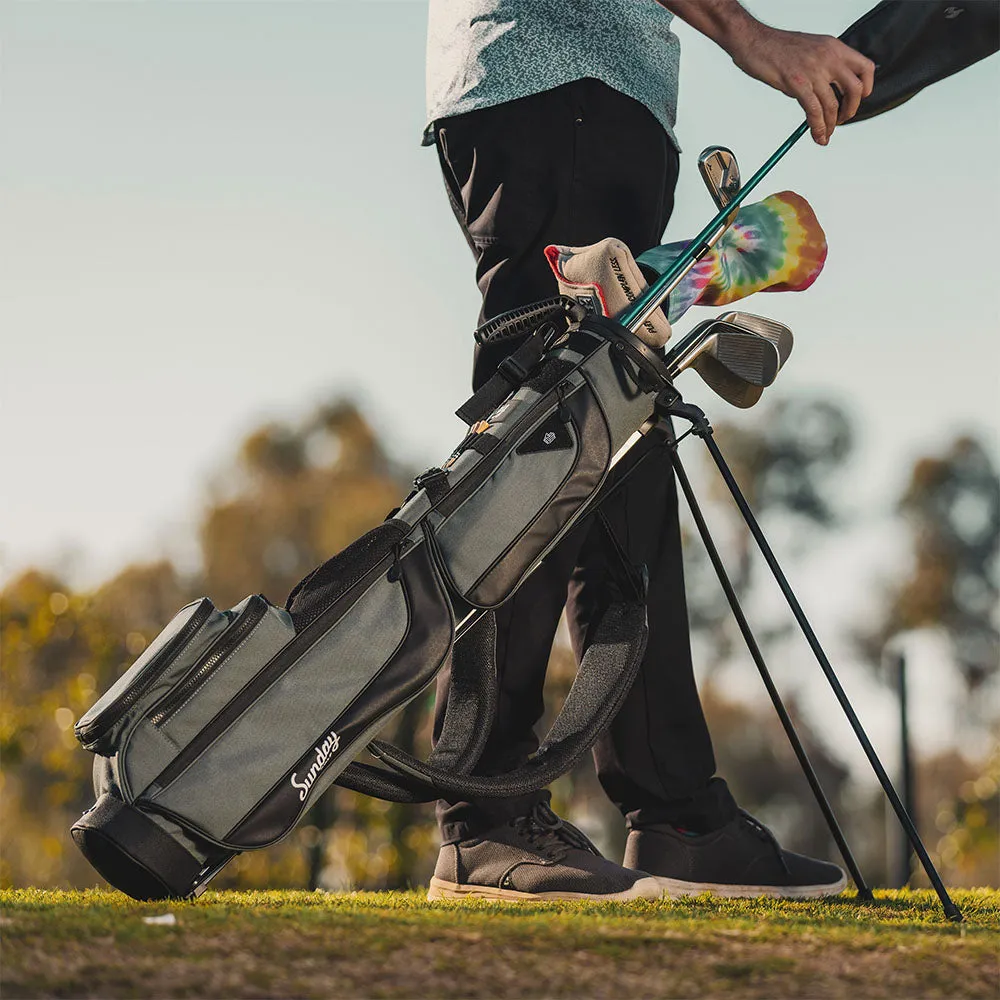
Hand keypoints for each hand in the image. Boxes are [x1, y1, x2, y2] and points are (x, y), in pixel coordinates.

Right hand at [728, 24, 874, 144]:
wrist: (754, 41)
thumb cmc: (776, 47)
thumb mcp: (810, 50)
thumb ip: (822, 67)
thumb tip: (826, 91)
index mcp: (834, 47)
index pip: (865, 67)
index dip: (866, 88)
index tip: (856, 101)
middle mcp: (828, 57)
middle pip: (855, 89)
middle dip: (850, 111)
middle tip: (841, 120)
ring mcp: (814, 71)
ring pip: (833, 106)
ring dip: (831, 125)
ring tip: (825, 134)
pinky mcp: (798, 84)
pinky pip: (814, 111)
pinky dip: (817, 128)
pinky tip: (817, 135)